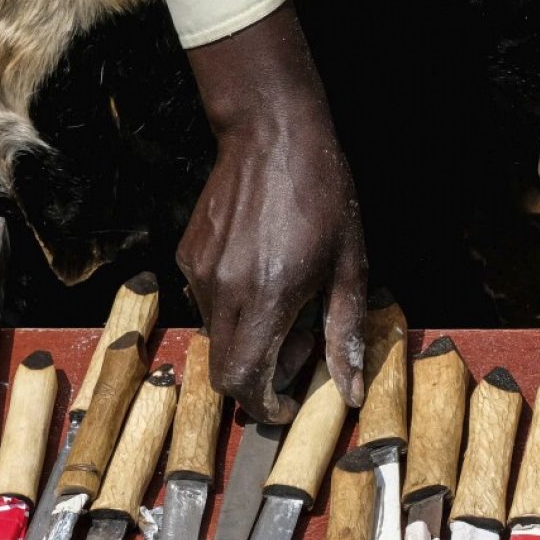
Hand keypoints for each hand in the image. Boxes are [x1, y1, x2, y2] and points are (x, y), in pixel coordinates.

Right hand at [176, 2, 365, 423]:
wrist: (271, 133)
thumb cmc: (322, 194)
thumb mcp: (349, 266)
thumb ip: (346, 334)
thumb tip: (348, 391)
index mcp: (268, 297)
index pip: (245, 382)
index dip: (264, 406)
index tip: (286, 404)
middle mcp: (225, 292)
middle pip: (224, 372)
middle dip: (259, 379)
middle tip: (295, 348)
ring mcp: (200, 275)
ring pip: (216, 340)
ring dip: (248, 342)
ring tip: (283, 305)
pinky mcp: (189, 258)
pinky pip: (207, 306)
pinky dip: (234, 311)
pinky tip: (260, 277)